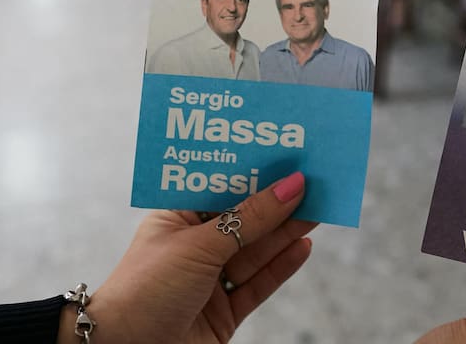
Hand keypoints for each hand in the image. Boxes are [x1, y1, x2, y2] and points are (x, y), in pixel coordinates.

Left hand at [62, 172, 313, 343]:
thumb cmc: (145, 290)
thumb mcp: (199, 245)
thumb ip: (250, 219)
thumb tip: (290, 187)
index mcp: (176, 219)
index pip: (220, 187)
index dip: (251, 170)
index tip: (282, 153)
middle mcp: (194, 246)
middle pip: (244, 218)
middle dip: (276, 199)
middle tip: (312, 178)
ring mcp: (210, 280)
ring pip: (256, 250)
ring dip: (286, 229)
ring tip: (319, 206)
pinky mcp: (225, 312)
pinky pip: (260, 283)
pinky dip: (283, 265)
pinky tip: (304, 245)